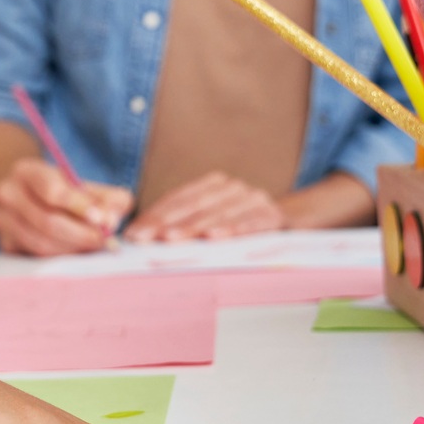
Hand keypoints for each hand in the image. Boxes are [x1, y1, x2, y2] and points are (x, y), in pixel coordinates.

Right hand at [0, 158, 131, 254]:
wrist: (30, 196)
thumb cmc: (63, 190)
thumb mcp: (84, 184)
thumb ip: (106, 197)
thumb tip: (110, 218)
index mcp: (26, 171)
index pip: (51, 190)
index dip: (78, 206)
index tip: (101, 219)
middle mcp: (7, 193)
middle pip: (46, 221)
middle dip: (81, 234)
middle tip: (105, 241)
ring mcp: (2, 220)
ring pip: (41, 243)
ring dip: (72, 249)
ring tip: (94, 247)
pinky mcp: (4, 243)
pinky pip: (35, 257)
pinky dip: (60, 258)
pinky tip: (76, 252)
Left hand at [125, 171, 285, 242]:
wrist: (289, 221)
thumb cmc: (240, 226)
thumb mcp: (212, 220)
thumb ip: (181, 224)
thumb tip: (139, 237)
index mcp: (213, 185)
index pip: (178, 199)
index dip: (155, 215)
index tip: (135, 234)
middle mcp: (232, 188)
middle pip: (195, 206)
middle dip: (168, 223)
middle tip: (148, 239)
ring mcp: (253, 199)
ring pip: (218, 214)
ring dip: (195, 227)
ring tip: (173, 238)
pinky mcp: (272, 216)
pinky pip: (250, 223)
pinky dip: (232, 229)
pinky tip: (215, 237)